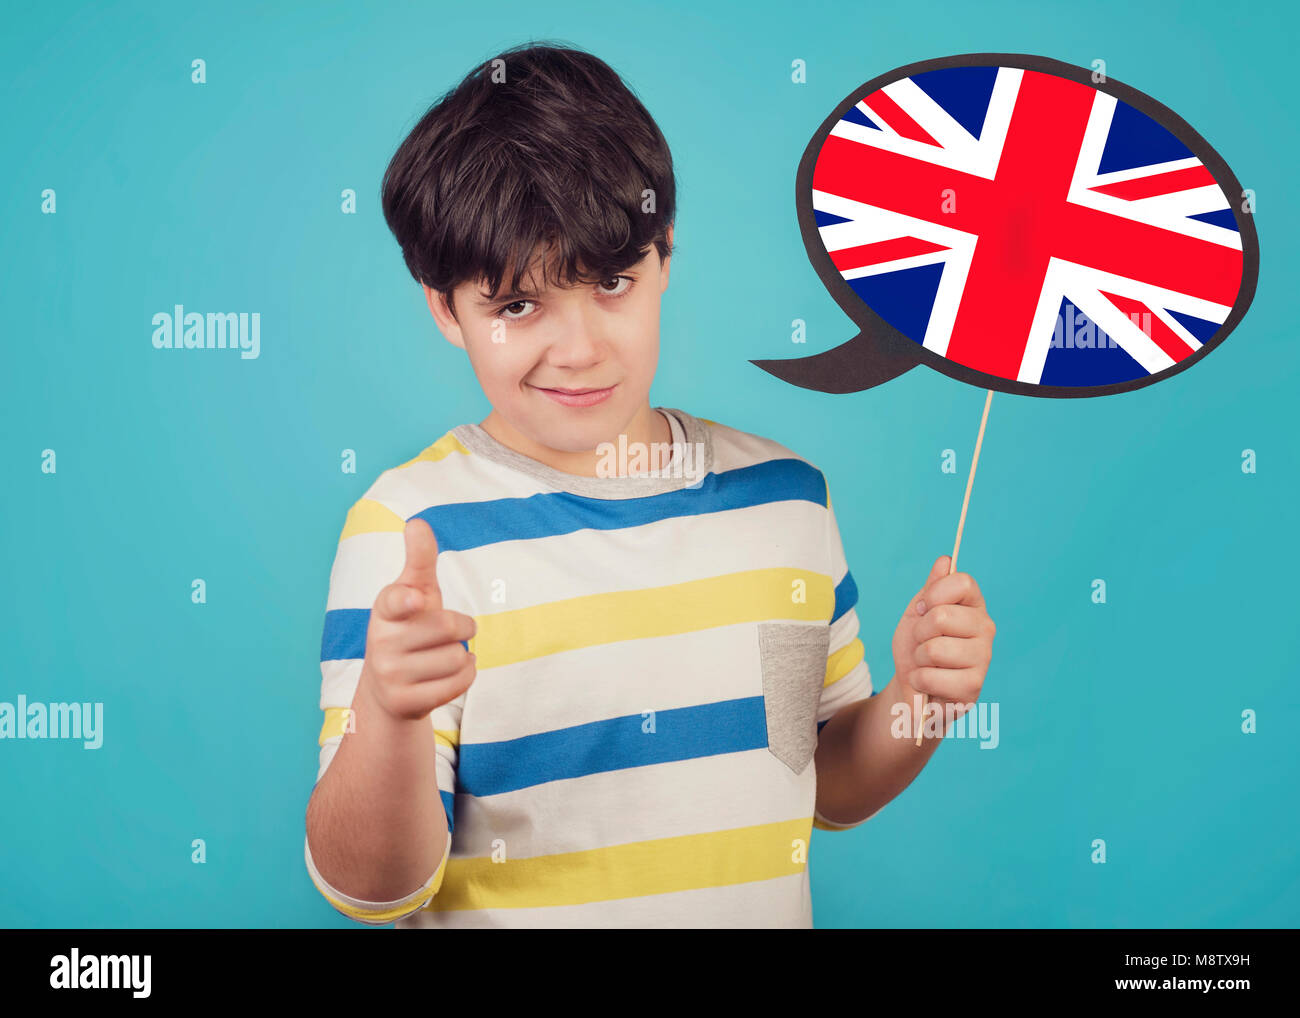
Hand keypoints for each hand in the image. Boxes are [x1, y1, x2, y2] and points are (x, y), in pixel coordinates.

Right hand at [360, 517, 477, 722]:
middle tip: (451, 631)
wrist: (388, 688)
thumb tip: (416, 522)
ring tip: (442, 656)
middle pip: (448, 626)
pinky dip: (466, 674)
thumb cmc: (409, 627)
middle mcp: (381, 642)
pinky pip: (459, 683)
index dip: (408, 600)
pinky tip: (451, 672)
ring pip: (457, 657)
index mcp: (384, 609)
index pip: (394, 601)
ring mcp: (390, 675)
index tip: (416, 599)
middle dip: (462, 626)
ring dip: (462, 655)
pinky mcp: (405, 702)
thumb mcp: (413, 592)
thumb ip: (419, 560)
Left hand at [891, 555, 994, 721]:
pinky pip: (931, 677)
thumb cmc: (917, 647)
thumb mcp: (918, 612)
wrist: (913, 686)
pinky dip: (920, 680)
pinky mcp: (974, 687)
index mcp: (974, 605)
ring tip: (927, 664)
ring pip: (933, 649)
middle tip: (923, 643)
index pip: (962, 582)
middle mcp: (986, 628)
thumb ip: (932, 587)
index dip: (934, 594)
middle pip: (941, 616)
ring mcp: (983, 658)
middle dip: (919, 632)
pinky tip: (929, 683)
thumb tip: (945, 560)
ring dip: (918, 659)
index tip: (924, 608)